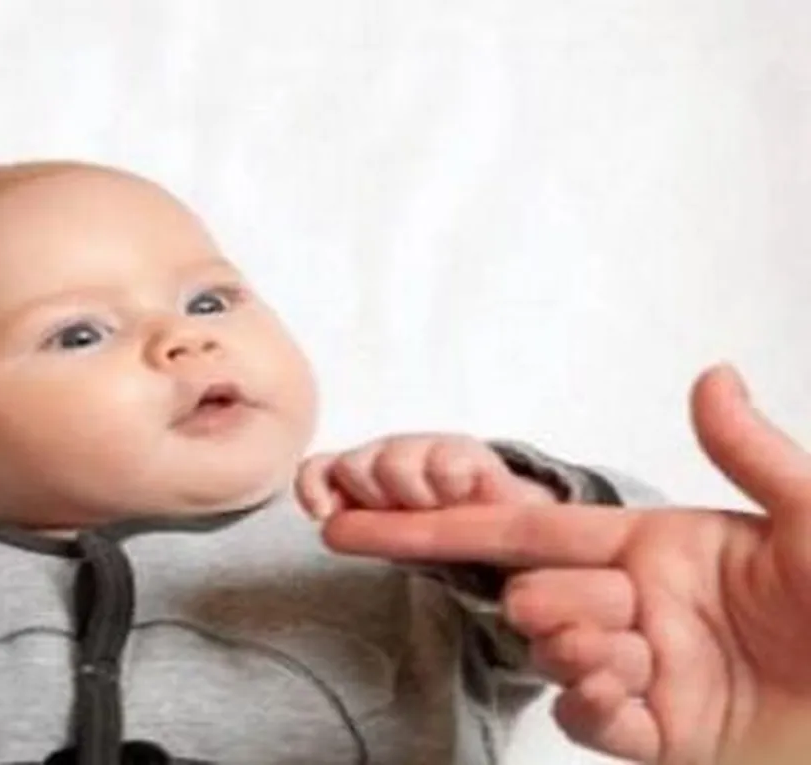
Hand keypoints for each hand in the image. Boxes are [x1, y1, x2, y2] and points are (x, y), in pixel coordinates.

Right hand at [319, 365, 810, 764]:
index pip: (525, 528)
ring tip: (648, 662)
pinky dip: (606, 710)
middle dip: (559, 605)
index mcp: (657, 548)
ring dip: (590, 656)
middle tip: (627, 620)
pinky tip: (645, 700)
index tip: (356, 523)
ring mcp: (644, 673)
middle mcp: (638, 606)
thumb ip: (753, 454)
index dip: (437, 525)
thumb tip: (711, 375)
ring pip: (556, 654)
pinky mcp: (658, 736)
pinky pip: (591, 720)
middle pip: (534, 593)